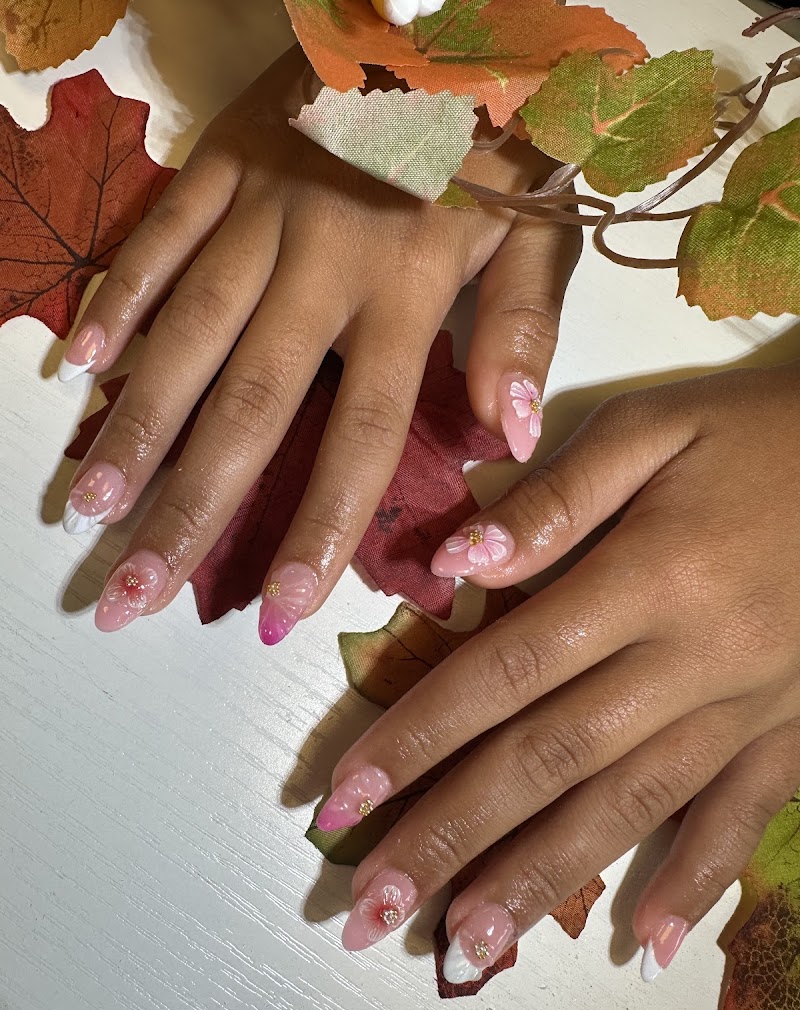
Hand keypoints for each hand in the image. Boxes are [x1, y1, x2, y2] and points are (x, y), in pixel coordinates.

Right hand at [60, 46, 579, 638]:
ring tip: (89, 506)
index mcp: (409, 286)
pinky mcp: (221, 158)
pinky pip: (160, 235)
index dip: (319, 525)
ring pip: (187, 330)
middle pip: (248, 403)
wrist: (449, 6)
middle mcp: (325, 259)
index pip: (359, 431)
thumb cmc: (501, 129)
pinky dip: (119, 299)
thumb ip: (522, 330)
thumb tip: (513, 436)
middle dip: (188, 505)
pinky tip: (80, 370)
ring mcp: (263, 206)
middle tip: (130, 589)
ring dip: (136, 424)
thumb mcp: (542, 226)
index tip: (277, 609)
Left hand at [318, 361, 799, 981]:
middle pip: (551, 760)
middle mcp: (691, 660)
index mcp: (646, 578)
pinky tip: (648, 940)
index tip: (345, 799)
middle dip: (454, 837)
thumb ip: (557, 498)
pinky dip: (696, 881)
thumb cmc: (766, 431)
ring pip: (631, 808)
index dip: (418, 738)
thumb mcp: (658, 426)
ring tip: (466, 949)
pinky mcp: (796, 730)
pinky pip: (742, 818)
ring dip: (542, 882)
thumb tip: (454, 564)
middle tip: (374, 908)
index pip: (505, 672)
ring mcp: (748, 707)